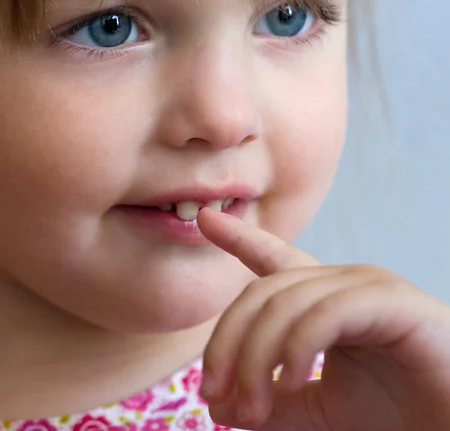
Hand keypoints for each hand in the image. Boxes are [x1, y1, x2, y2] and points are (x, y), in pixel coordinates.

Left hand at [197, 208, 449, 430]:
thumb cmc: (395, 416)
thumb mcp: (315, 412)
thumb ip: (270, 402)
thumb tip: (220, 404)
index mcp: (323, 300)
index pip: (273, 260)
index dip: (239, 238)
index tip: (203, 217)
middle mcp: (341, 283)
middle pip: (262, 293)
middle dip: (227, 343)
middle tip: (212, 398)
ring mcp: (366, 286)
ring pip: (285, 303)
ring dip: (255, 359)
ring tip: (247, 408)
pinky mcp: (392, 302)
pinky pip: (327, 312)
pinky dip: (298, 347)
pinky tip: (289, 381)